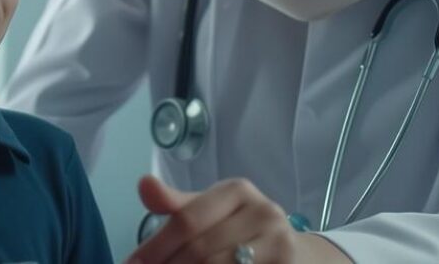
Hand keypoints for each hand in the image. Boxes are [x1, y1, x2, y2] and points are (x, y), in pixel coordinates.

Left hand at [127, 175, 351, 263]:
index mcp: (237, 190)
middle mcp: (264, 212)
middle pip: (200, 250)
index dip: (155, 247)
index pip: (186, 220)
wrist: (296, 255)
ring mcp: (281, 244)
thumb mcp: (209, 211)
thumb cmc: (240, 230)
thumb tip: (143, 184)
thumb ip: (174, 204)